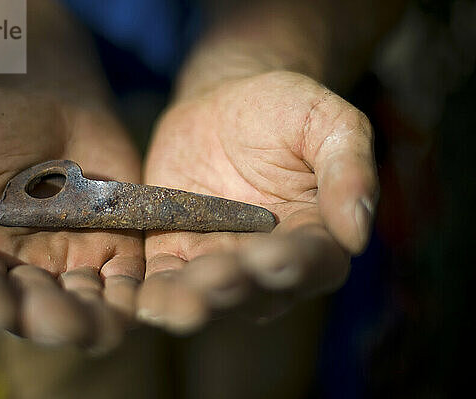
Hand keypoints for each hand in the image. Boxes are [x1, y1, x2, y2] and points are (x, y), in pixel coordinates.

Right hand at [0, 88, 143, 351]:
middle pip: (35, 307)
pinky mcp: (118, 252)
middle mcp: (25, 269)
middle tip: (59, 322)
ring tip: (103, 327)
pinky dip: (133, 298)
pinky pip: (128, 283)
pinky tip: (140, 306)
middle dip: (47, 319)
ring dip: (94, 320)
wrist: (56, 108)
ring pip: (85, 305)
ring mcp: (74, 264)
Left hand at [137, 71, 377, 332]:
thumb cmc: (281, 111)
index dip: (296, 262)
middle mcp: (269, 263)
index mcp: (316, 235)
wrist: (221, 105)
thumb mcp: (323, 121)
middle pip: (256, 290)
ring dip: (190, 302)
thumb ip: (347, 167)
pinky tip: (138, 302)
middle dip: (235, 287)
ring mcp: (219, 263)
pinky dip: (152, 293)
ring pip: (207, 295)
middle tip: (214, 279)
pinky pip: (164, 280)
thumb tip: (358, 232)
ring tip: (173, 302)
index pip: (315, 260)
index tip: (274, 256)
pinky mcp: (175, 253)